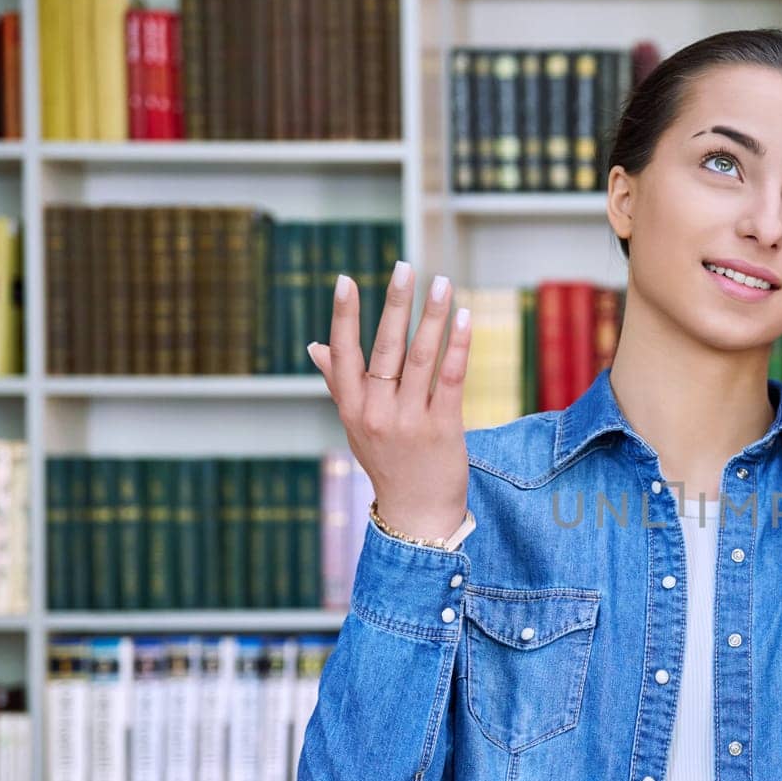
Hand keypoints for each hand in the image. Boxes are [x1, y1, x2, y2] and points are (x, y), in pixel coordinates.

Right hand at [306, 261, 472, 541]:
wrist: (416, 514)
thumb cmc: (387, 463)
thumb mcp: (356, 427)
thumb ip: (339, 385)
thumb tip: (315, 347)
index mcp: (352, 408)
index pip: (343, 353)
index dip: (343, 316)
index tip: (344, 280)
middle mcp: (376, 412)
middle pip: (384, 348)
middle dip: (394, 304)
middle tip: (404, 266)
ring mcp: (409, 421)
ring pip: (420, 358)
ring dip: (432, 317)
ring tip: (442, 283)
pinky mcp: (442, 428)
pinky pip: (450, 379)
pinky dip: (457, 346)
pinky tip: (465, 319)